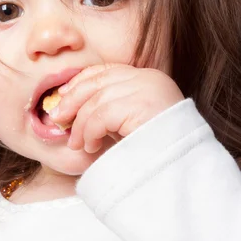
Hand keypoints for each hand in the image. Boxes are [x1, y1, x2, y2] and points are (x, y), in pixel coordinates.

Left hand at [50, 64, 184, 153]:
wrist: (183, 170)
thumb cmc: (155, 150)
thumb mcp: (129, 122)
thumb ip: (109, 110)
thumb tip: (69, 106)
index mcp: (148, 78)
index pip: (106, 70)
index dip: (80, 81)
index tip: (63, 95)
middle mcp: (149, 78)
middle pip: (97, 81)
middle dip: (72, 100)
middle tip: (57, 118)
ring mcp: (147, 89)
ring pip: (96, 100)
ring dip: (80, 124)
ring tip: (77, 144)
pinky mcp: (141, 105)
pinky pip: (101, 116)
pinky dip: (89, 132)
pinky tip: (91, 147)